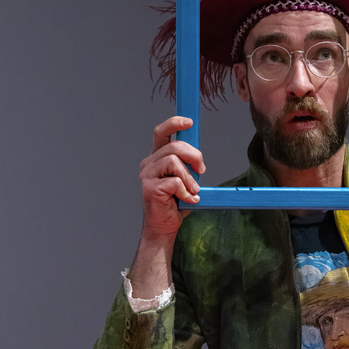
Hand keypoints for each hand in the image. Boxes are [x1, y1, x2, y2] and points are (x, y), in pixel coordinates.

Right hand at [139, 117, 205, 239]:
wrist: (164, 226)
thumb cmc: (175, 203)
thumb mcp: (186, 180)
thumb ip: (189, 167)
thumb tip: (198, 159)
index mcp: (157, 158)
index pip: (161, 133)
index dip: (174, 123)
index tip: (189, 122)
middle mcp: (149, 164)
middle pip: (174, 146)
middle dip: (194, 156)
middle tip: (201, 170)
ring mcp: (147, 175)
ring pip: (174, 162)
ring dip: (189, 178)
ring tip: (192, 191)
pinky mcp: (150, 188)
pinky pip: (175, 182)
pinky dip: (186, 192)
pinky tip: (187, 200)